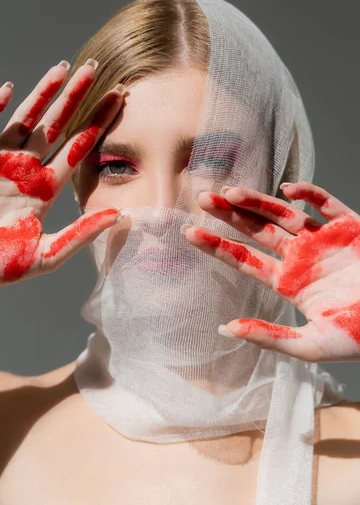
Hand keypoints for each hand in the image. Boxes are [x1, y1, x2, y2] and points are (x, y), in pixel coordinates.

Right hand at [0, 59, 124, 300]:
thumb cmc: (0, 266)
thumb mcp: (47, 254)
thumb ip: (81, 234)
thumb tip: (119, 216)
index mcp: (46, 188)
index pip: (79, 147)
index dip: (98, 123)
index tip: (119, 98)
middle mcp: (26, 169)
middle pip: (56, 125)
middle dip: (75, 97)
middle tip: (94, 68)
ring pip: (24, 119)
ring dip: (41, 93)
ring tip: (62, 68)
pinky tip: (10, 90)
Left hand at [182, 182, 359, 362]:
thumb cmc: (358, 337)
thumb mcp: (310, 345)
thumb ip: (269, 336)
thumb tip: (225, 329)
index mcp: (287, 281)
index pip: (244, 259)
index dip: (217, 245)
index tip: (189, 232)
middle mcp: (300, 256)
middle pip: (256, 230)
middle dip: (230, 214)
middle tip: (202, 198)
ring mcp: (323, 239)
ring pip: (284, 214)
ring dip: (259, 201)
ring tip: (231, 192)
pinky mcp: (349, 227)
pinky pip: (326, 204)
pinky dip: (309, 194)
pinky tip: (287, 188)